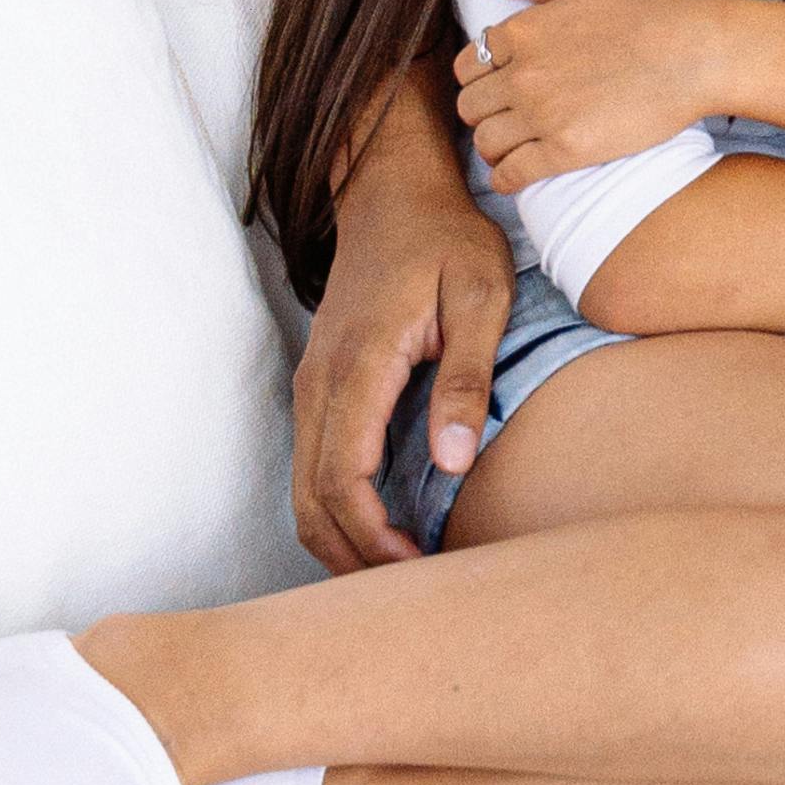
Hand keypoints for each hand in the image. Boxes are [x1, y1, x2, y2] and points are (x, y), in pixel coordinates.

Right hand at [295, 95, 515, 572]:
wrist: (392, 188)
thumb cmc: (447, 239)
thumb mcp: (481, 297)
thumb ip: (467, 379)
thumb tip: (452, 464)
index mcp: (358, 366)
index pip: (344, 479)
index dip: (373, 538)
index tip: (418, 570)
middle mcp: (319, 384)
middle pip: (311, 500)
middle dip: (353, 558)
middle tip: (412, 596)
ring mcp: (311, 387)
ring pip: (303, 491)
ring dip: (342, 541)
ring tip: (401, 574)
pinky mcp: (319, 387)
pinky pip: (313, 467)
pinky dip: (338, 511)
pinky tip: (384, 531)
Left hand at [460, 0, 736, 189]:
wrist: (696, 54)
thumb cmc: (649, 13)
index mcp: (522, 32)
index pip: (468, 66)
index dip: (480, 78)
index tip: (499, 86)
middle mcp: (523, 74)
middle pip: (470, 106)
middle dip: (484, 113)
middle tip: (508, 117)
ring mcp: (543, 115)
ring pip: (485, 141)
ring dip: (494, 147)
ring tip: (513, 147)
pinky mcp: (566, 150)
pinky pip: (512, 173)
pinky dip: (507, 178)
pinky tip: (518, 174)